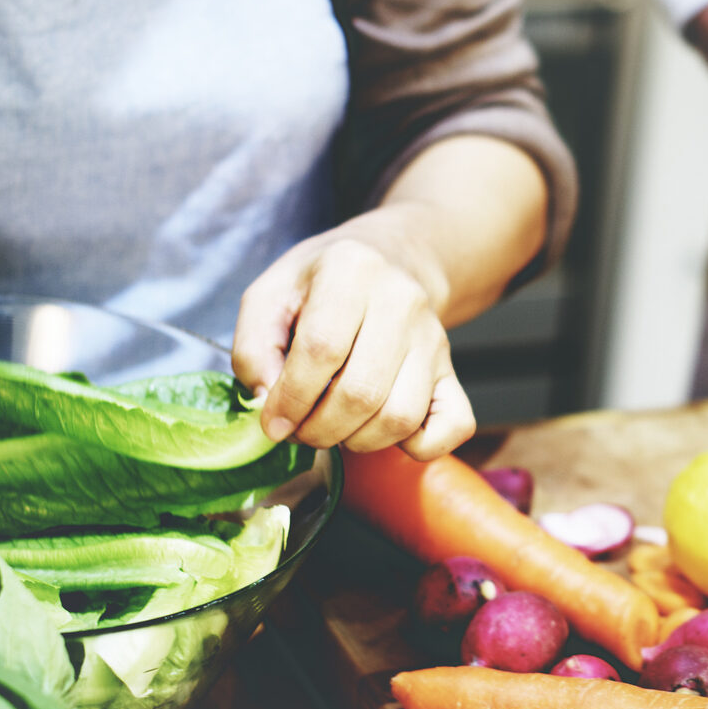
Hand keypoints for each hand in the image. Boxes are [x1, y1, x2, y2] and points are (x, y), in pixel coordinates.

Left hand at [232, 210, 474, 459]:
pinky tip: (382, 430)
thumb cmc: (322, 284)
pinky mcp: (452, 371)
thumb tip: (268, 401)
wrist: (389, 262)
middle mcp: (402, 301)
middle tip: (300, 429)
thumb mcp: (270, 294)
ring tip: (335, 428)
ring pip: (401, 416)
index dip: (291, 398)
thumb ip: (254, 347)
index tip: (273, 421)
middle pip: (363, 391)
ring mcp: (434, 339)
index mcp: (351, 269)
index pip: (322, 349)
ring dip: (358, 441)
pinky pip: (453, 426)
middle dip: (319, 429)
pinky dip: (418, 447)